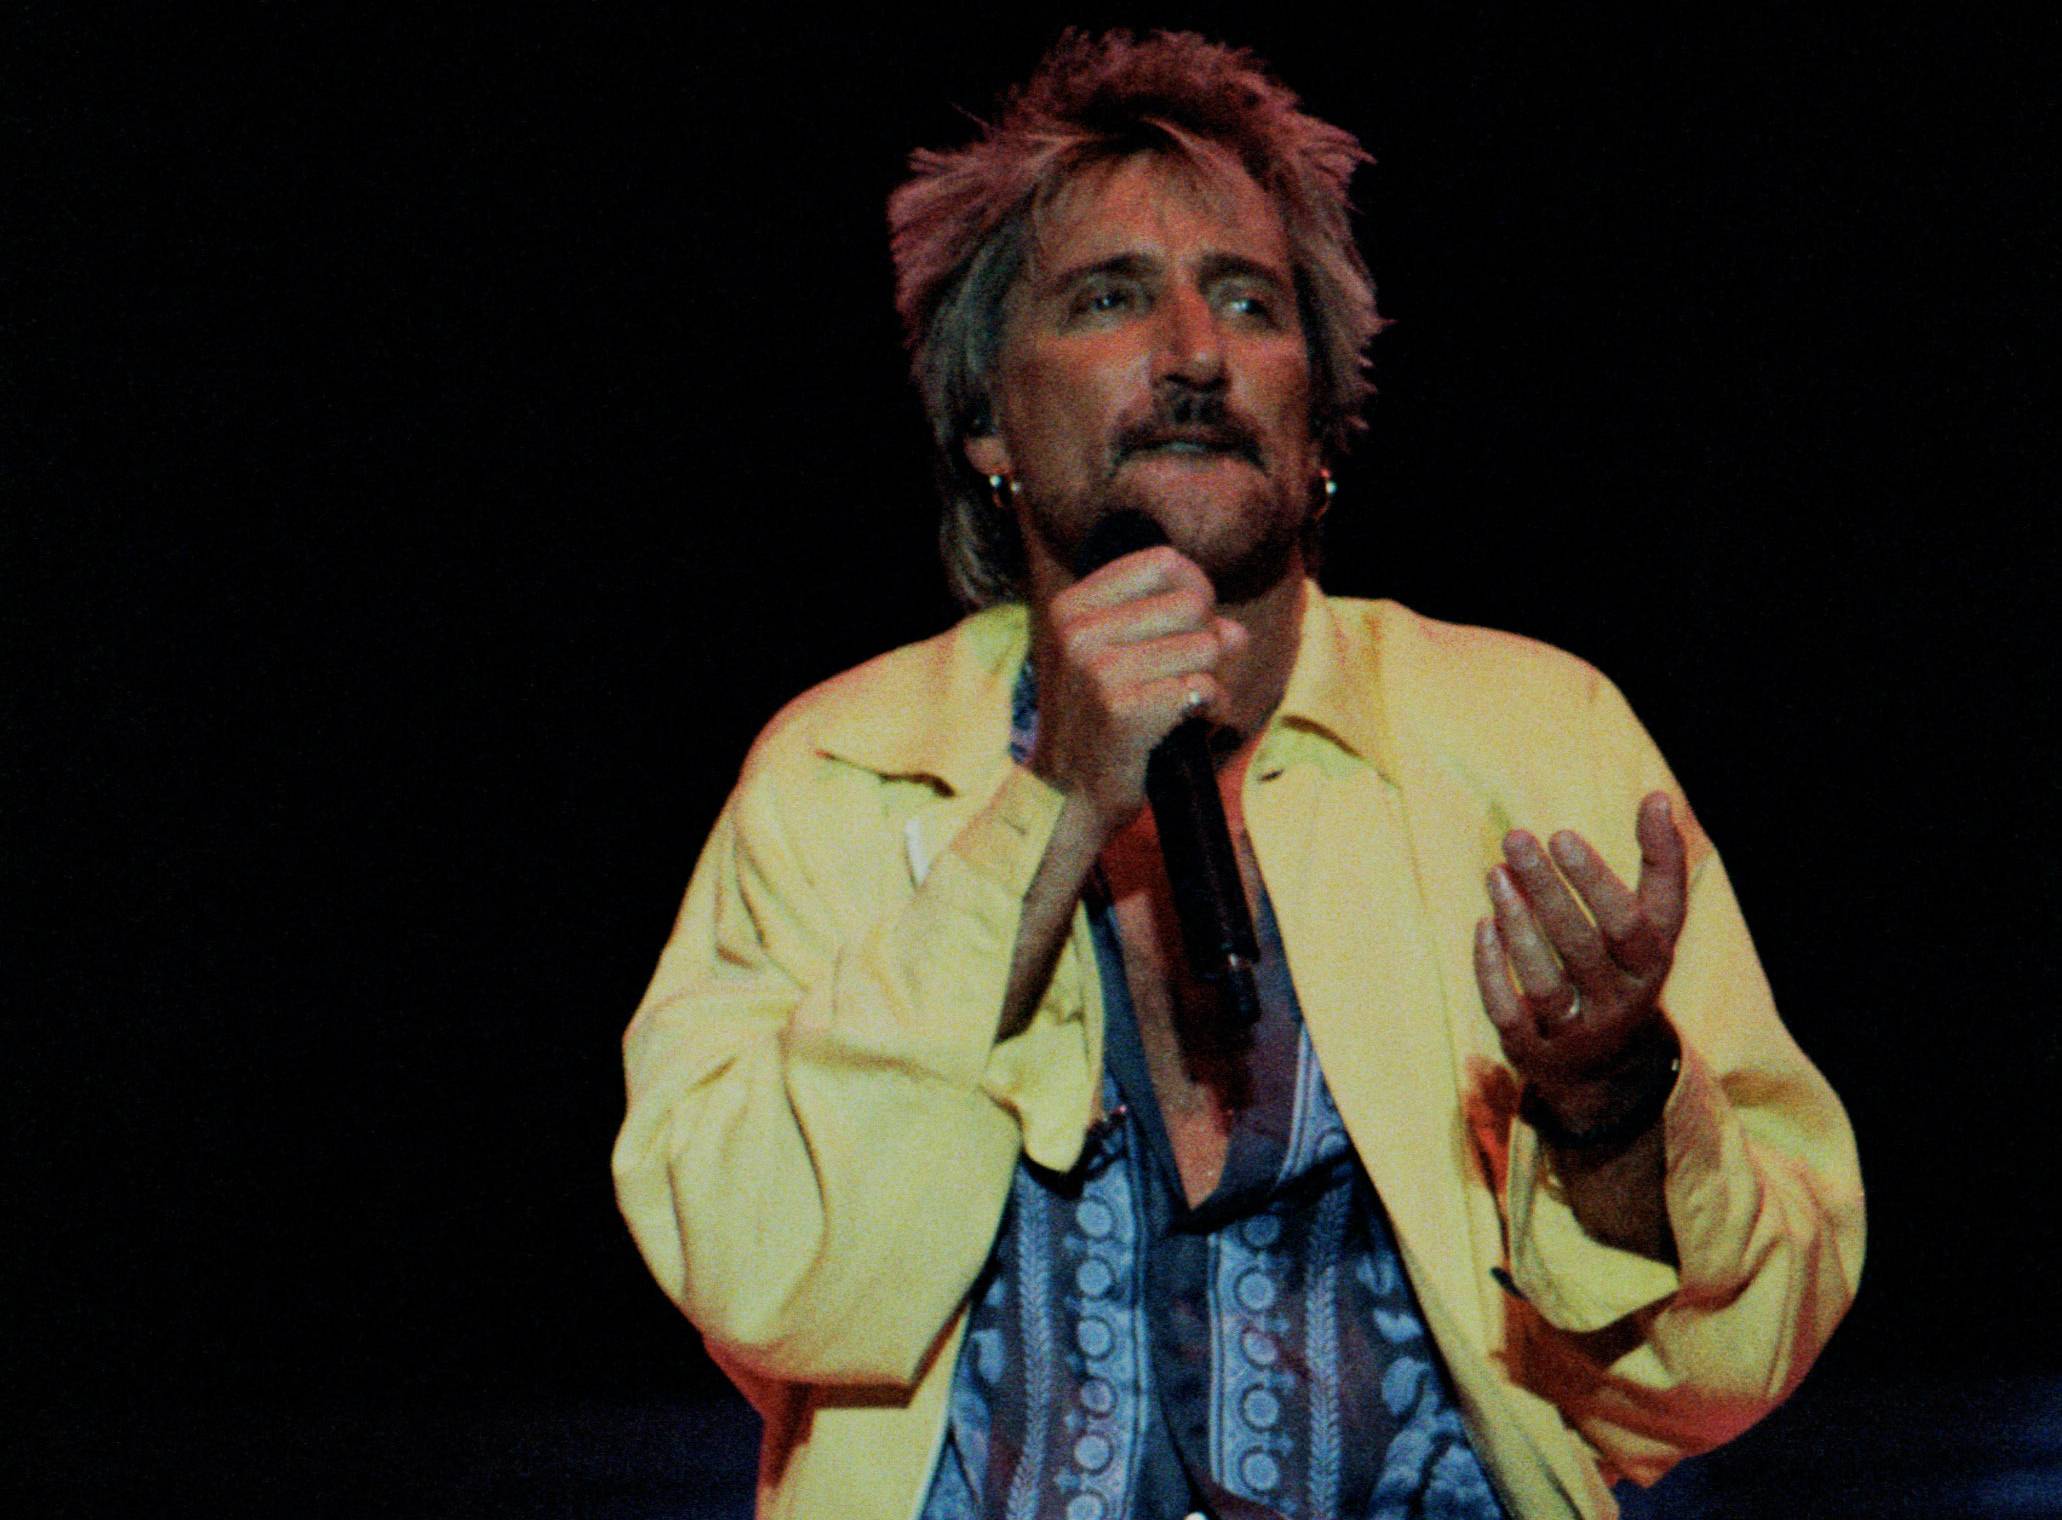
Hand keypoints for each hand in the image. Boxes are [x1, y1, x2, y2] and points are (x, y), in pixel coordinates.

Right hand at [1029, 545, 1247, 839]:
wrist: (1067, 796)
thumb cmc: (1100, 721)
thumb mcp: (1119, 658)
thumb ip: (1178, 629)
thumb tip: (1235, 632)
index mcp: (1073, 607)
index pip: (1165, 563)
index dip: (1196, 593)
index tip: (1190, 627)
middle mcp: (1079, 632)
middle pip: (1194, 604)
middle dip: (1207, 640)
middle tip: (1185, 676)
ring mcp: (1097, 671)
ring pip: (1208, 648)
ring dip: (1211, 680)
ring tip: (1182, 705)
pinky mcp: (1124, 711)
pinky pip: (1206, 689)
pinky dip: (1212, 710)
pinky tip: (1187, 727)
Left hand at [1473, 792, 1686, 1134]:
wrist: (1610, 1067)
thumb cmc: (1626, 967)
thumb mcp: (1656, 924)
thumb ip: (1661, 864)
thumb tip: (1659, 796)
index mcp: (1650, 964)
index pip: (1630, 923)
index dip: (1596, 880)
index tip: (1561, 834)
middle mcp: (1618, 1000)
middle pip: (1581, 945)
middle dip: (1547, 889)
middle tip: (1516, 838)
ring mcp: (1576, 1029)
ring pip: (1543, 980)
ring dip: (1516, 923)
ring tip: (1495, 872)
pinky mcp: (1534, 1049)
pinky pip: (1509, 1011)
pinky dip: (1492, 969)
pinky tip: (1483, 923)